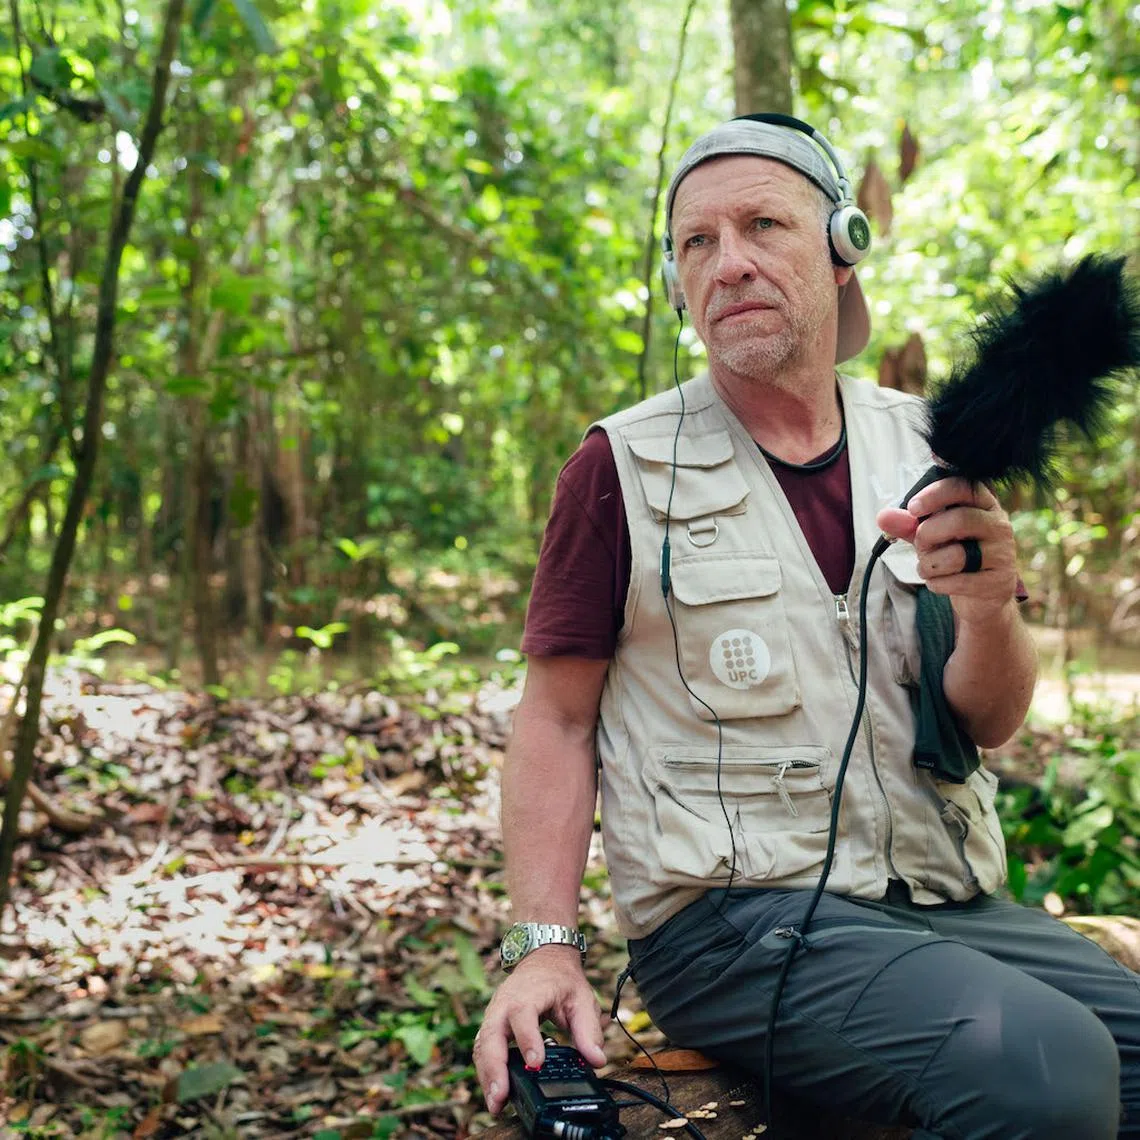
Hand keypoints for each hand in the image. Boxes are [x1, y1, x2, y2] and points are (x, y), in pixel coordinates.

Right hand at [473, 945, 607, 1115]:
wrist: (544, 960)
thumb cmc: (561, 980)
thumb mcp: (581, 999)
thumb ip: (588, 1030)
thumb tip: (596, 1060)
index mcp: (528, 993)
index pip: (523, 1015)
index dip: (527, 1039)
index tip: (535, 1064)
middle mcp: (504, 1004)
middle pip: (491, 1035)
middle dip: (495, 1068)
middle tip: (501, 1098)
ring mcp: (494, 1015)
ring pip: (482, 1046)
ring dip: (486, 1076)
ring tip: (496, 1104)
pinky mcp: (491, 1027)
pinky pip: (482, 1050)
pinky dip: (486, 1071)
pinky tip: (495, 1092)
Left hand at [876, 475, 1019, 625]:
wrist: (982, 593)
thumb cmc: (955, 553)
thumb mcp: (931, 535)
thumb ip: (908, 525)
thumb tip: (883, 517)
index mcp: (983, 504)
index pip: (964, 487)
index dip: (935, 495)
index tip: (913, 508)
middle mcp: (998, 525)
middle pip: (959, 520)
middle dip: (927, 534)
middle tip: (920, 542)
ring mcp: (1002, 553)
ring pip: (956, 555)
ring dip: (929, 564)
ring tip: (928, 566)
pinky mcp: (998, 581)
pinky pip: (957, 582)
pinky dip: (937, 583)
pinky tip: (939, 581)